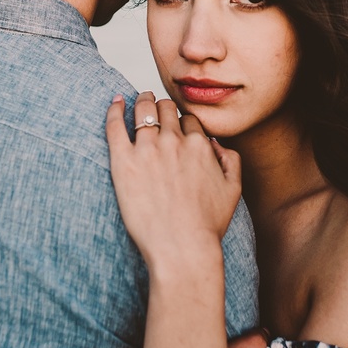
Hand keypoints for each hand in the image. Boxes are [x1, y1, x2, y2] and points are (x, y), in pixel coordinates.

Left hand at [106, 92, 241, 269]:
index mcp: (199, 145)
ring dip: (142, 101)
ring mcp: (147, 149)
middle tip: (155, 108)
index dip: (182, 122)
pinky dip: (114, 109)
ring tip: (138, 100)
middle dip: (162, 107)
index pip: (189, 120)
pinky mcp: (123, 161)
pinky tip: (115, 101)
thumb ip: (230, 160)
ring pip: (143, 110)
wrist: (181, 247)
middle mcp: (174, 141)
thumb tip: (215, 144)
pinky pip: (115, 125)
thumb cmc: (206, 225)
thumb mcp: (233, 190)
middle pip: (166, 109)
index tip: (175, 126)